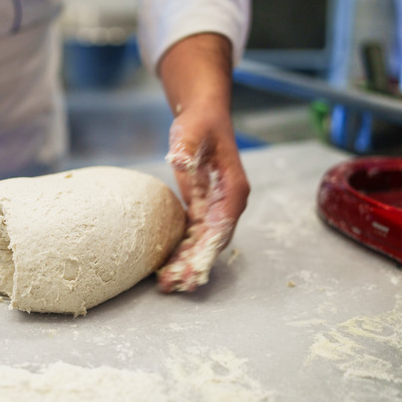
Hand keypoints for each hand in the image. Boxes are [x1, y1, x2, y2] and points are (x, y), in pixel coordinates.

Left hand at [157, 108, 248, 291]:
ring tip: (167, 284)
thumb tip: (179, 162)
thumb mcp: (192, 132)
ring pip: (204, 244)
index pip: (222, 227)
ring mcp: (217, 208)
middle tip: (177, 285)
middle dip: (196, 265)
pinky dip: (183, 252)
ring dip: (188, 264)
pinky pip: (194, 236)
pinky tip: (167, 267)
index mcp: (234, 190)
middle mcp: (229, 204)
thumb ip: (187, 148)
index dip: (208, 251)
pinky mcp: (203, 208)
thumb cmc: (200, 123)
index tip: (194, 270)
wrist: (203, 116)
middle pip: (214, 242)